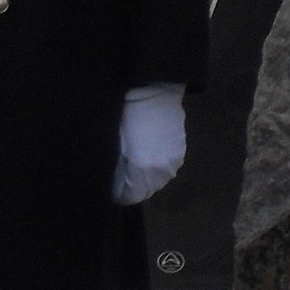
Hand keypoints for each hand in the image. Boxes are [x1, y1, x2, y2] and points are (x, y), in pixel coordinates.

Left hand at [112, 85, 187, 205]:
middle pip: (143, 193)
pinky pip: (165, 171)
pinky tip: (149, 151)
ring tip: (135, 160)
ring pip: (155, 182)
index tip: (110, 185)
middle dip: (131, 186)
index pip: (128, 197)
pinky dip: (156, 167)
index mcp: (141, 169)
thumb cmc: (125, 115)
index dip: (116, 193)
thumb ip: (115, 170)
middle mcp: (160, 171)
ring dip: (144, 178)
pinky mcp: (179, 154)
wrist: (153, 92)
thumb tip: (113, 185)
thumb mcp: (113, 144)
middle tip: (121, 172)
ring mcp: (172, 163)